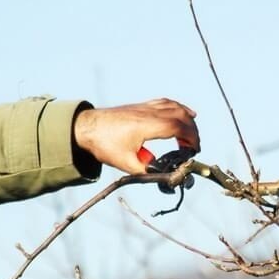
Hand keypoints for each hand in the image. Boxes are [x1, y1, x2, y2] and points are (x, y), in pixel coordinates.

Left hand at [73, 98, 199, 173]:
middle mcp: (149, 113)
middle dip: (192, 131)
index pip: (178, 126)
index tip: (193, 150)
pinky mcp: (142, 106)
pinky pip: (166, 103)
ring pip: (175, 107)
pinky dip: (179, 108)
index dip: (191, 138)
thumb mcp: (126, 163)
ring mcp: (146, 107)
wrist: (85, 127)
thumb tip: (164, 175)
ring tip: (190, 136)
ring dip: (187, 120)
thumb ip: (147, 170)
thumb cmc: (104, 144)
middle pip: (181, 115)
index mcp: (147, 125)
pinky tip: (184, 113)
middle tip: (193, 147)